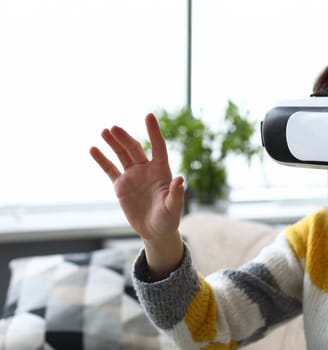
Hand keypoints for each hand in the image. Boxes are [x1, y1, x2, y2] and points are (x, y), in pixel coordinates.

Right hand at [90, 114, 184, 279]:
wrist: (155, 231)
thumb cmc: (168, 219)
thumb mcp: (174, 208)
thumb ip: (176, 194)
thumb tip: (180, 179)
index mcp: (162, 171)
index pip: (158, 146)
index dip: (154, 132)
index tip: (149, 116)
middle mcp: (146, 169)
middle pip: (135, 148)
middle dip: (125, 138)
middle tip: (114, 128)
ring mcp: (133, 176)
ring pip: (122, 155)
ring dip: (113, 143)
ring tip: (105, 131)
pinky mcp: (121, 186)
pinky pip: (110, 169)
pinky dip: (102, 160)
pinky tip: (93, 149)